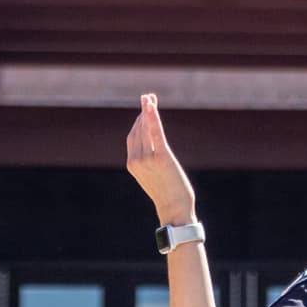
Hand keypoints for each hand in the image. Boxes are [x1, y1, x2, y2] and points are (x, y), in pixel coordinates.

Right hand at [125, 94, 196, 223]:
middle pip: (138, 130)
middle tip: (148, 97)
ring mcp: (147, 158)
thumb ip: (148, 162)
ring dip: (148, 110)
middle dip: (143, 112)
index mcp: (132, 164)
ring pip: (146, 129)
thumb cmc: (168, 195)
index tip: (144, 109)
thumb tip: (153, 151)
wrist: (174, 209)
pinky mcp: (161, 157)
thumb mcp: (153, 177)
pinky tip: (151, 106)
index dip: (138, 121)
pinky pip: (155, 133)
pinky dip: (153, 118)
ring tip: (150, 97)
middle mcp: (136, 160)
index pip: (132, 137)